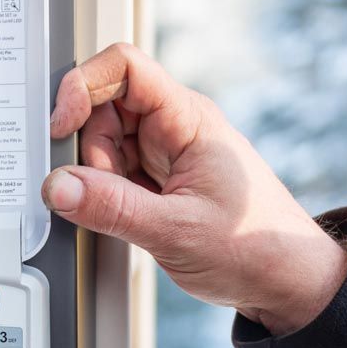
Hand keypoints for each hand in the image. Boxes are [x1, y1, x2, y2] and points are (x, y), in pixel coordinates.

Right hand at [44, 42, 346, 335]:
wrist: (288, 280)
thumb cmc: (255, 247)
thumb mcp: (175, 231)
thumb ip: (111, 208)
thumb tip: (58, 187)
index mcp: (188, 118)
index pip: (123, 67)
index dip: (81, 87)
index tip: (60, 127)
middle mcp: (176, 127)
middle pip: (104, 108)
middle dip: (88, 150)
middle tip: (101, 191)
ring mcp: (166, 153)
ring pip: (105, 142)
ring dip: (98, 177)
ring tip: (127, 213)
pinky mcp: (160, 179)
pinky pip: (115, 171)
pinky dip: (107, 193)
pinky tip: (128, 219)